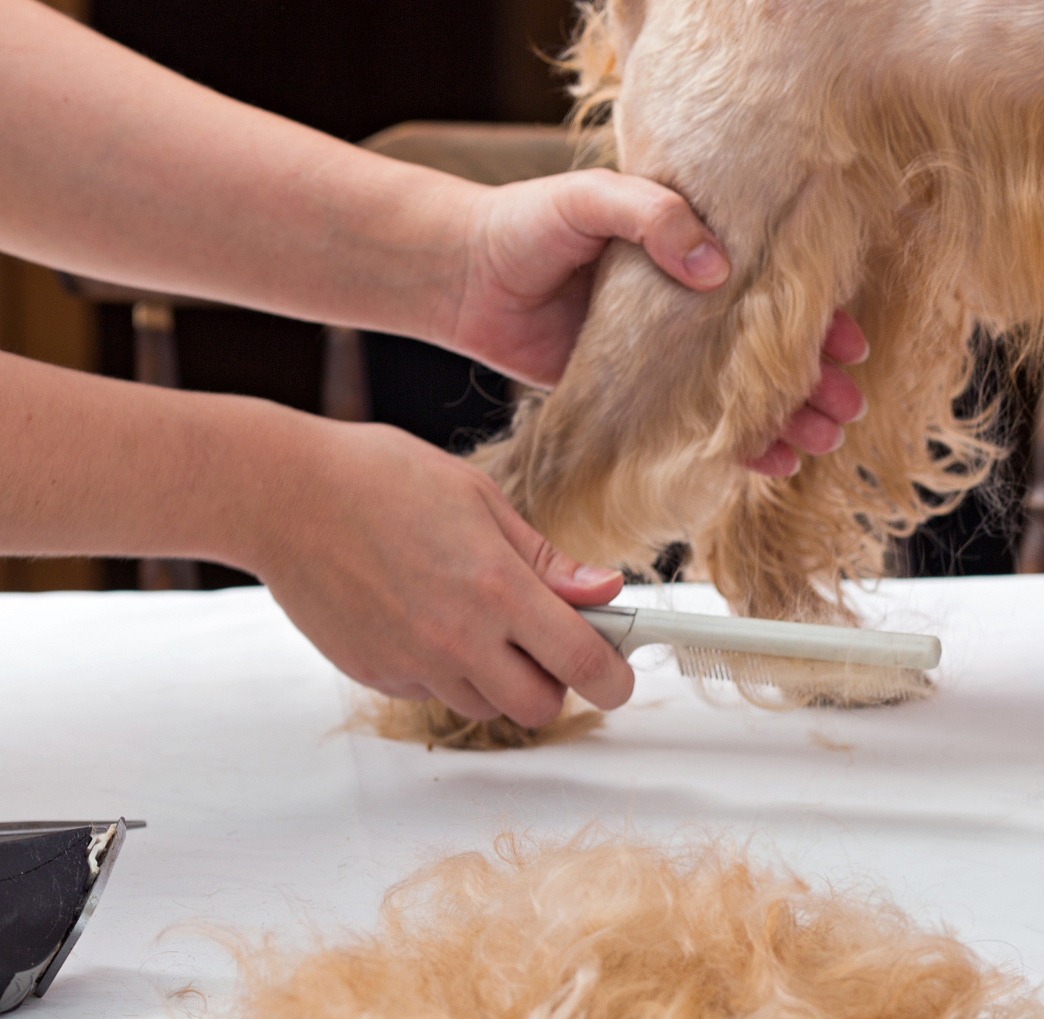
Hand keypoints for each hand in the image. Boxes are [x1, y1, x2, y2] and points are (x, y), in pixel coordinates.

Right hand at [251, 417, 631, 727]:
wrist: (282, 496)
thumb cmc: (381, 479)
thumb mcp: (480, 500)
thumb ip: (545, 559)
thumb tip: (604, 589)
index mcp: (498, 589)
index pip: (582, 661)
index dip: (613, 677)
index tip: (620, 675)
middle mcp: (458, 638)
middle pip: (538, 707)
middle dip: (556, 683)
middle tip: (548, 641)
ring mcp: (413, 663)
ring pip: (484, 706)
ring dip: (499, 679)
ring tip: (478, 619)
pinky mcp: (374, 674)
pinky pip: (431, 692)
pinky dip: (445, 670)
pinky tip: (426, 617)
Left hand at [446, 169, 866, 470]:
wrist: (459, 274)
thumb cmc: (525, 222)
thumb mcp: (593, 197)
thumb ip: (652, 216)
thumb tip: (716, 264)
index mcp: (695, 252)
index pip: (776, 288)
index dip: (821, 318)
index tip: (850, 344)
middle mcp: (690, 307)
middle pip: (770, 351)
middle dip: (817, 382)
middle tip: (845, 410)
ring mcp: (664, 357)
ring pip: (741, 396)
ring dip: (786, 420)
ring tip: (818, 444)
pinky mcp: (632, 397)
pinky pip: (692, 428)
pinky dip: (732, 449)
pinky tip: (766, 464)